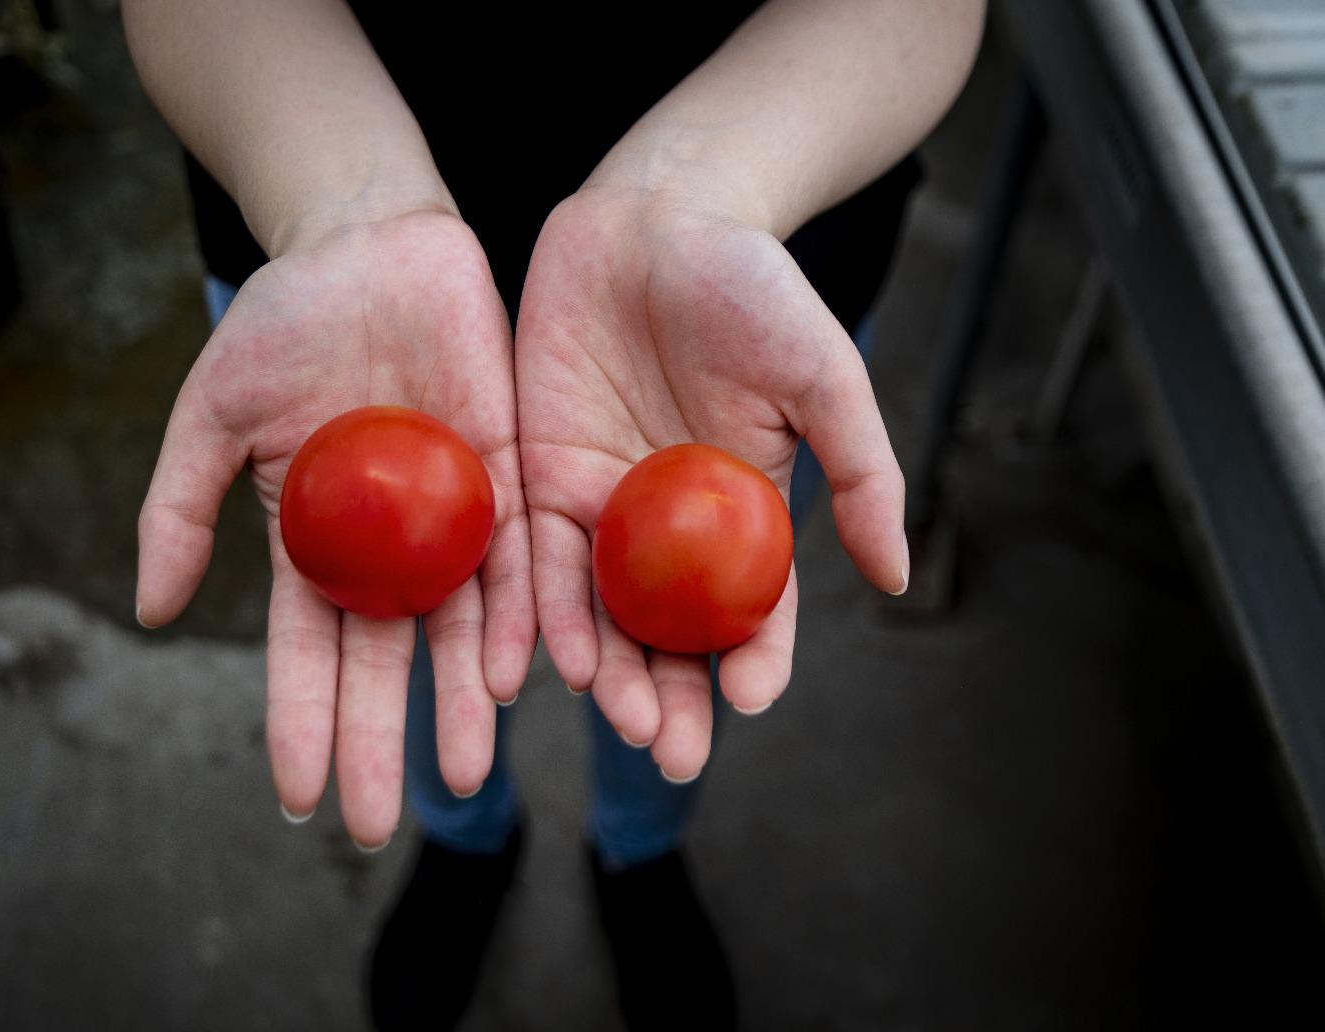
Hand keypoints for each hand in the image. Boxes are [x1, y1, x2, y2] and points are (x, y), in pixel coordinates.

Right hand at [137, 210, 535, 846]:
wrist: (367, 242)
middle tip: (372, 827)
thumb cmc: (283, 321)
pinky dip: (521, 616)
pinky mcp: (510, 473)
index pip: (303, 654)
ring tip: (464, 776)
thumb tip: (148, 612)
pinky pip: (521, 557)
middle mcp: (388, 547)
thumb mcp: (209, 413)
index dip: (299, 722)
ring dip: (461, 705)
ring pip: (462, 629)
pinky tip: (517, 675)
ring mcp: (452, 516)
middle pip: (384, 662)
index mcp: (315, 544)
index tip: (295, 797)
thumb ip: (179, 509)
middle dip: (378, 743)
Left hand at [516, 184, 906, 782]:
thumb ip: (860, 473)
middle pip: (670, 633)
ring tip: (614, 717)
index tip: (752, 700)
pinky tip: (539, 659)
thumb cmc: (753, 288)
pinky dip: (537, 611)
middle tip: (669, 751)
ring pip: (600, 612)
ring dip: (607, 671)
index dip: (756, 660)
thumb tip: (897, 578)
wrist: (657, 214)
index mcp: (745, 513)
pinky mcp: (536, 475)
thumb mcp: (824, 376)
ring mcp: (601, 506)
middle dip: (670, 698)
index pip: (754, 610)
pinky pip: (530, 557)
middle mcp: (671, 527)